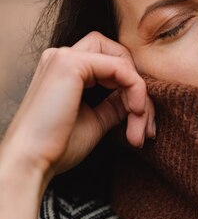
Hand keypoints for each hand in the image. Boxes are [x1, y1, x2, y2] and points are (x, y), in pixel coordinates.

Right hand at [1, 32, 154, 185]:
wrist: (30, 162)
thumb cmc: (56, 148)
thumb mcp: (95, 121)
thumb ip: (114, 105)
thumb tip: (138, 100)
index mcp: (64, 69)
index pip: (111, 64)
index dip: (132, 90)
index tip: (142, 126)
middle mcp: (62, 56)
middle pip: (119, 56)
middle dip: (139, 89)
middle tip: (146, 126)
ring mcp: (65, 57)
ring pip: (122, 61)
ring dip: (140, 95)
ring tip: (139, 130)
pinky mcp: (72, 64)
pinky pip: (120, 68)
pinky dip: (135, 90)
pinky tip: (136, 113)